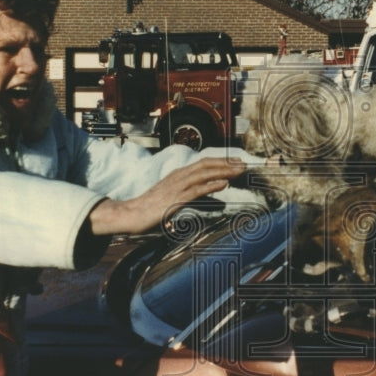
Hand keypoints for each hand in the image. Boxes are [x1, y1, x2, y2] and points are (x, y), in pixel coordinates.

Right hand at [88, 157, 246, 236]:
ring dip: (223, 171)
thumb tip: (202, 191)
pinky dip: (211, 185)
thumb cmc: (150, 207)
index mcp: (178, 175)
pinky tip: (223, 184)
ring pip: (204, 174)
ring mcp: (177, 187)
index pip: (203, 163)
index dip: (220, 161)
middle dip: (226, 163)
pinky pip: (197, 190)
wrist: (132, 214)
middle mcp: (179, 176)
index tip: (235, 162)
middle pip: (206, 164)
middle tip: (243, 164)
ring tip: (238, 171)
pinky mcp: (175, 199)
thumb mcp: (171, 195)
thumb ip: (185, 191)